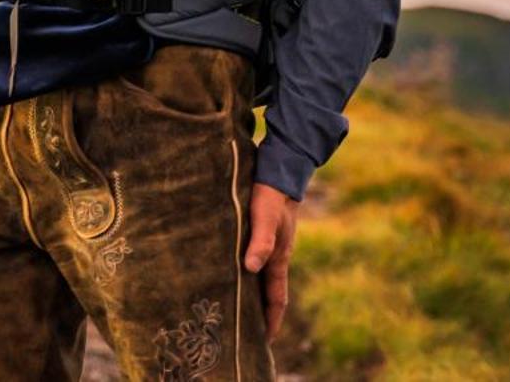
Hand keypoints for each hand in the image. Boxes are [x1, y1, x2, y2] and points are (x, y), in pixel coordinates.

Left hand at [244, 180, 297, 339]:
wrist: (279, 167)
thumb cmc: (270, 193)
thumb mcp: (265, 216)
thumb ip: (261, 241)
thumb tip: (251, 268)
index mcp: (279, 257)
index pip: (277, 298)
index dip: (272, 320)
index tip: (265, 342)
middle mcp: (275, 255)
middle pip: (268, 292)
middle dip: (260, 314)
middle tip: (247, 334)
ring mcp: (269, 244)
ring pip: (260, 276)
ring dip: (251, 294)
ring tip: (236, 309)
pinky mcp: (260, 232)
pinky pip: (253, 260)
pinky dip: (244, 273)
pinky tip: (230, 272)